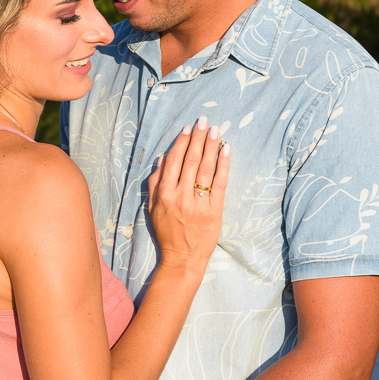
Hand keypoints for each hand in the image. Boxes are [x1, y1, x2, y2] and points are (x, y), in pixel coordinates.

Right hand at [147, 116, 229, 273]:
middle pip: (191, 160)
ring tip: (216, 130)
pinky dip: (224, 165)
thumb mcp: (152, 208)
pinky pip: (220, 184)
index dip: (182, 142)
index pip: (174, 161)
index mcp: (164, 194)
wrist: (182, 258)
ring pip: (206, 169)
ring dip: (211, 146)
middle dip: (198, 138)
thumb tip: (162, 159)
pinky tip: (226, 150)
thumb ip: (155, 183)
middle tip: (204, 121)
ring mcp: (198, 204)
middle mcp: (180, 196)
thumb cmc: (167, 232)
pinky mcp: (214, 211)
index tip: (188, 128)